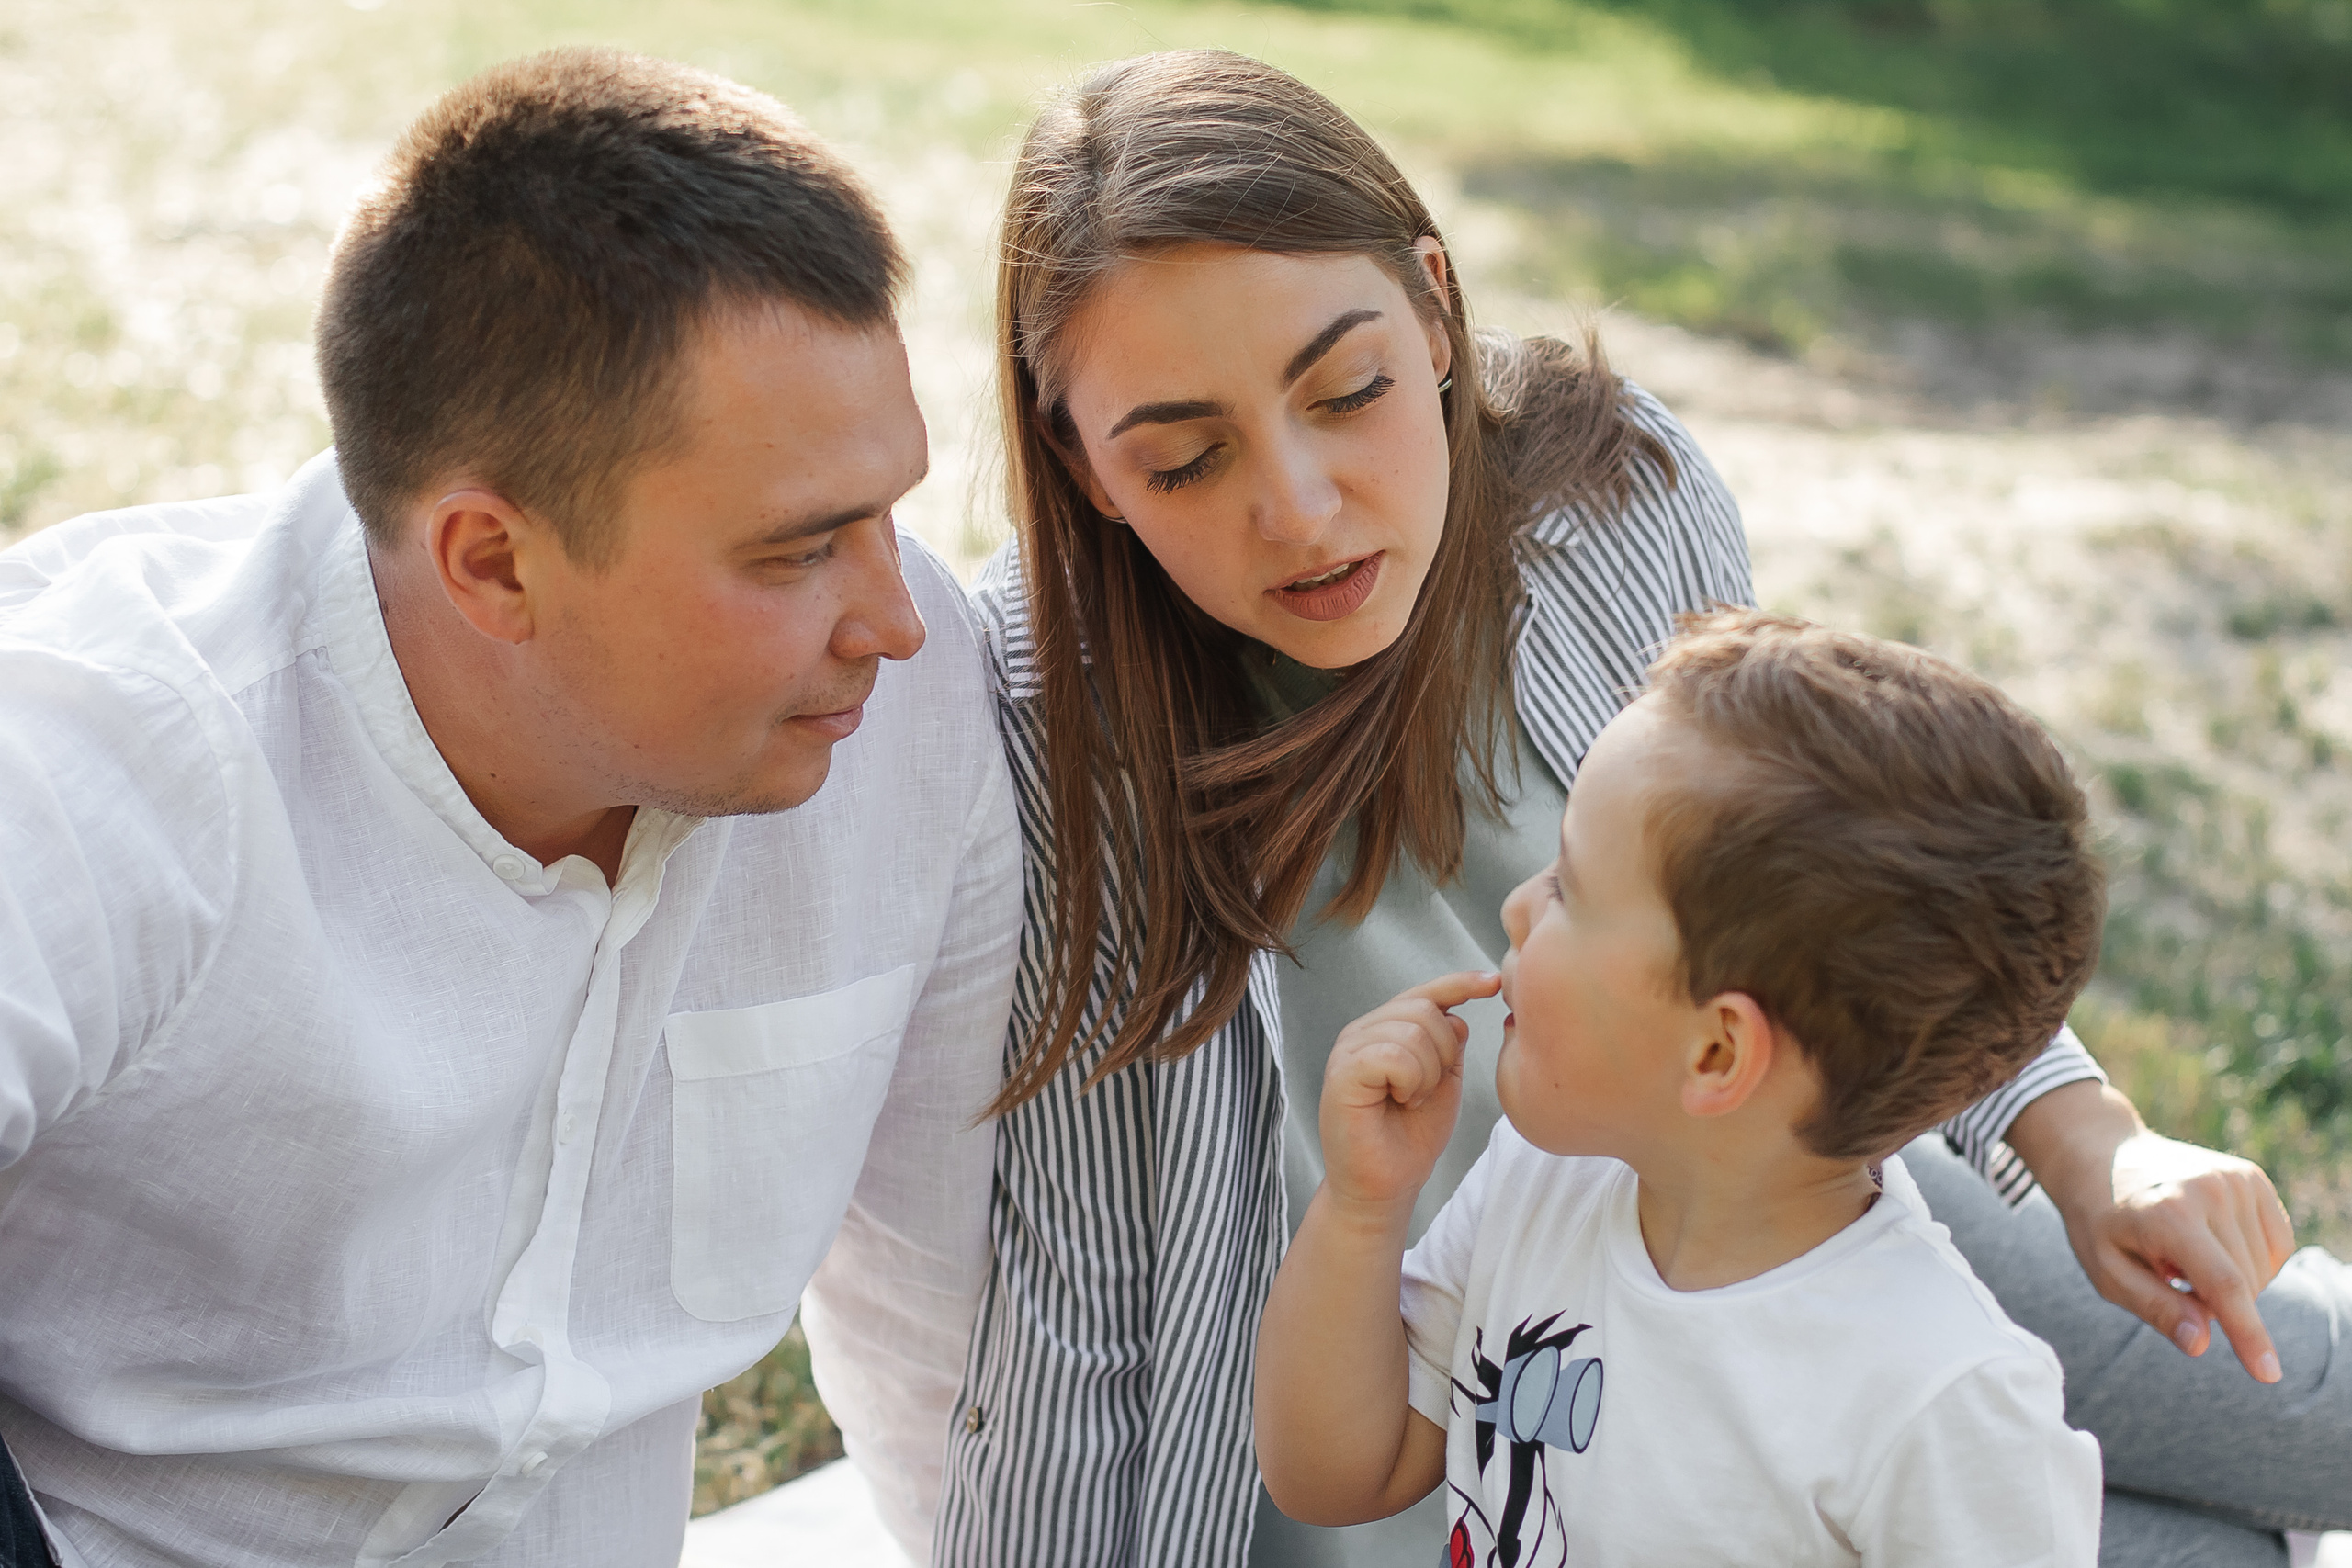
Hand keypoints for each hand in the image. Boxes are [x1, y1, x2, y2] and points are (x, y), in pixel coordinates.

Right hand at [1318, 971, 1500, 1213]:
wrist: (1386, 1186)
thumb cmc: (1411, 1137)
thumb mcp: (1442, 1082)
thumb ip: (1449, 1044)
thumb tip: (1458, 1014)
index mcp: (1383, 1029)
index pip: (1425, 993)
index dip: (1460, 984)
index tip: (1495, 982)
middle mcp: (1361, 1031)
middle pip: (1425, 1009)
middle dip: (1444, 1053)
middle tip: (1426, 1092)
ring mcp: (1348, 1049)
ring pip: (1412, 1031)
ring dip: (1426, 1074)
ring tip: (1409, 1100)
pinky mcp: (1342, 1072)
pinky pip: (1395, 1055)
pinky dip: (1410, 1082)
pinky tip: (1400, 1102)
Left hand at [2076, 1132, 2297, 1380]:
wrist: (2099, 1156)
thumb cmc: (2099, 1222)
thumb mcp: (2107, 1271)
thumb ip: (2154, 1307)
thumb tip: (2200, 1344)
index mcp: (2169, 1214)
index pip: (2224, 1285)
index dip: (2249, 1334)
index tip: (2268, 1374)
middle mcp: (2209, 1191)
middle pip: (2245, 1284)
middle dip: (2216, 1302)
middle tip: (2168, 1277)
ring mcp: (2235, 1179)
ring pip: (2264, 1269)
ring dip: (2232, 1281)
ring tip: (2182, 1254)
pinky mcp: (2251, 1177)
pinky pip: (2277, 1245)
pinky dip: (2252, 1260)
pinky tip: (2211, 1244)